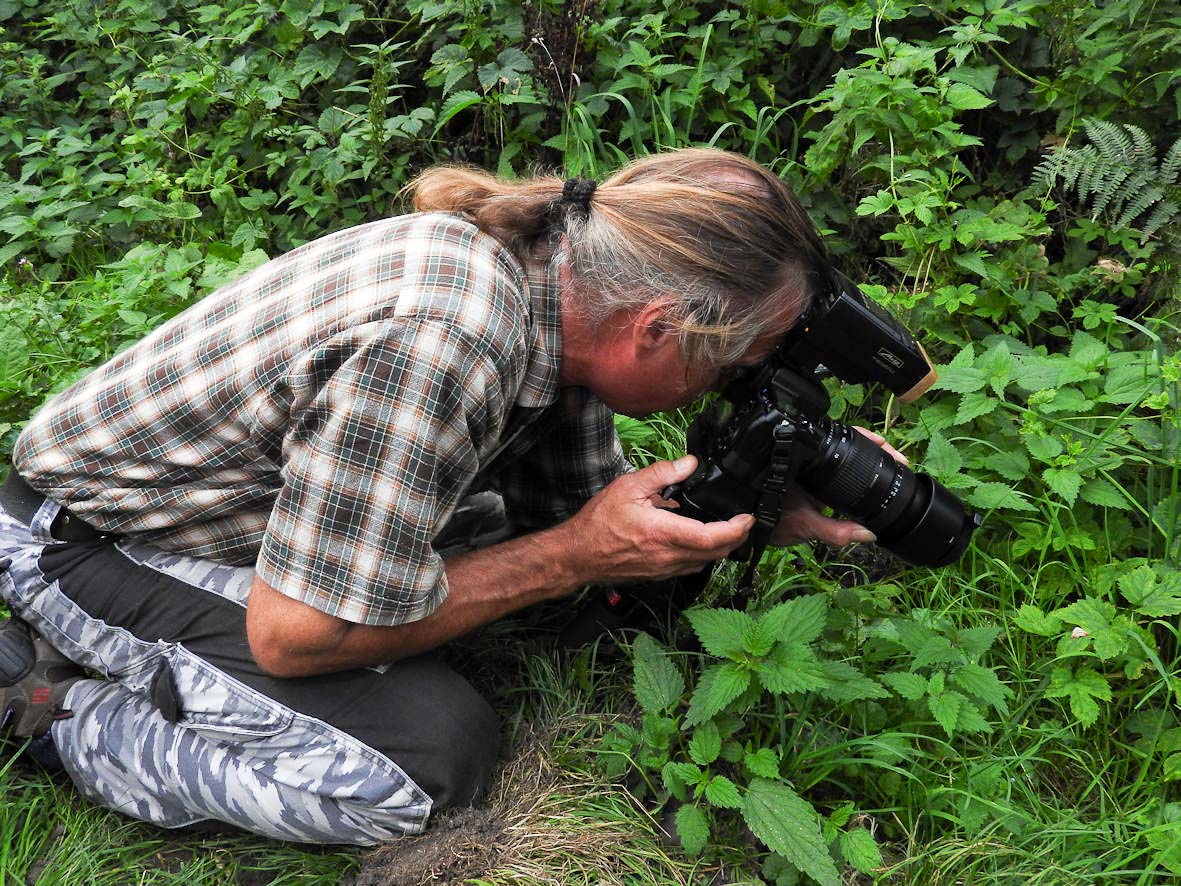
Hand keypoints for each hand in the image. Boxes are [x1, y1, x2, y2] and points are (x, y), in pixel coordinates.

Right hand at [565, 456, 754, 581]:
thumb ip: (662, 473)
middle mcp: (667, 555)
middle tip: (744, 522)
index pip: (711, 537)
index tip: (747, 518)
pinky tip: (700, 543)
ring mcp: (664, 569)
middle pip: (716, 553)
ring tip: (728, 530)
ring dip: (722, 548)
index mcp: (662, 532)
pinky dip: (704, 556)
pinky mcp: (659, 575)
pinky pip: (691, 568)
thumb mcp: (628, 486)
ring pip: (705, 562)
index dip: (736, 529)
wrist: (578, 555)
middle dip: (736, 538)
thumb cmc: (597, 523)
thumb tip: (689, 463)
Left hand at [769, 426, 908, 547]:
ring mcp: (806, 467)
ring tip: (887, 459)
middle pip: (841, 443)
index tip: (882, 442)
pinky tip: (868, 472)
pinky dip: (852, 468)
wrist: (752, 530)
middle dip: (869, 445)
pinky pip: (833, 466)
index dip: (861, 438)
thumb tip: (868, 533)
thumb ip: (835, 531)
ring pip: (838, 453)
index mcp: (801, 464)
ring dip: (862, 454)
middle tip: (894, 455)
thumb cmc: (771, 525)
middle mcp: (803, 461)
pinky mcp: (808, 477)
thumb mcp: (806, 528)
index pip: (834, 441)